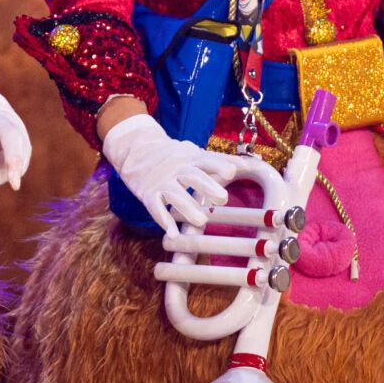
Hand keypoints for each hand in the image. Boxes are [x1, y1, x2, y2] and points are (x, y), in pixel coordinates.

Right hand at [101, 112, 236, 233]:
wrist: (134, 148)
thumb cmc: (172, 155)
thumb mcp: (192, 152)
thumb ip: (218, 160)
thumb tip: (248, 165)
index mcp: (190, 157)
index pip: (207, 159)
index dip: (221, 164)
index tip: (235, 170)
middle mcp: (176, 168)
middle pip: (193, 176)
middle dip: (207, 186)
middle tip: (223, 199)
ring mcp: (161, 181)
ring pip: (175, 195)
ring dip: (188, 208)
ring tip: (201, 221)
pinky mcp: (148, 194)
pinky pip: (156, 208)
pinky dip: (164, 221)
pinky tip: (173, 234)